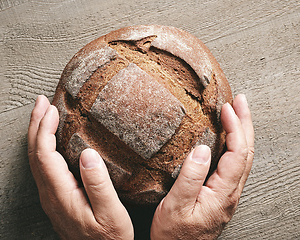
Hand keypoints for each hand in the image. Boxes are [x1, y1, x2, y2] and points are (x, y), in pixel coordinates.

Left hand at [28, 95, 133, 239]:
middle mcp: (50, 194)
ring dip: (37, 134)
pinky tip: (49, 140)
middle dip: (36, 125)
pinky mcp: (56, 197)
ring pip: (36, 159)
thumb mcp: (110, 213)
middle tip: (40, 102)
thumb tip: (88, 153)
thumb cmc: (109, 238)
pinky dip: (43, 147)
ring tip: (43, 115)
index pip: (45, 155)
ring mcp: (51, 196)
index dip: (45, 129)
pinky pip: (43, 166)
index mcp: (61, 194)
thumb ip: (98, 184)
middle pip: (34, 154)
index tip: (51, 109)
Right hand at [150, 94, 253, 239]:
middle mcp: (230, 192)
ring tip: (237, 114)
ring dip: (242, 132)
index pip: (236, 153)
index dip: (234, 127)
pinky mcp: (221, 193)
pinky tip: (227, 138)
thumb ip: (190, 177)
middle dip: (245, 123)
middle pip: (246, 152)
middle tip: (240, 101)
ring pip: (242, 157)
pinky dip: (234, 144)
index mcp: (222, 193)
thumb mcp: (176, 205)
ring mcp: (227, 193)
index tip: (227, 108)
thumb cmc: (174, 233)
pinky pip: (234, 163)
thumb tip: (202, 149)